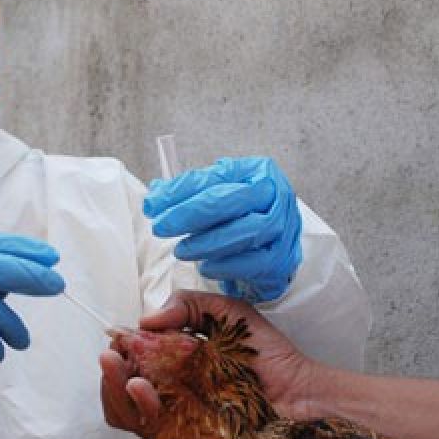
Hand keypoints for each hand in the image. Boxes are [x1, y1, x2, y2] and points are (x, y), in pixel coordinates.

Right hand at [100, 291, 318, 438]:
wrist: (300, 389)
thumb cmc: (266, 352)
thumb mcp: (227, 313)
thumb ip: (187, 304)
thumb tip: (145, 320)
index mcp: (173, 362)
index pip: (130, 363)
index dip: (117, 355)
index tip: (116, 343)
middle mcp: (169, 391)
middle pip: (119, 392)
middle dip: (110, 375)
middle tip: (110, 359)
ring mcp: (178, 416)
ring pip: (127, 415)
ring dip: (118, 393)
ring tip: (131, 378)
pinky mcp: (189, 436)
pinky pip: (153, 430)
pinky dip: (142, 409)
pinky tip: (145, 390)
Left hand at [144, 157, 301, 302]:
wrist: (274, 246)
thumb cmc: (243, 216)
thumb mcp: (219, 195)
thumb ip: (189, 193)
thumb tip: (155, 197)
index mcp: (258, 171)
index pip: (215, 177)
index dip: (180, 191)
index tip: (154, 205)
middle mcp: (275, 195)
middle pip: (230, 200)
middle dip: (190, 214)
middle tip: (162, 226)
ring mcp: (283, 226)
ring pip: (246, 231)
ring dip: (207, 242)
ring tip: (181, 250)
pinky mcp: (283, 257)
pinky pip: (255, 263)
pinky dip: (227, 266)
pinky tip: (206, 267)